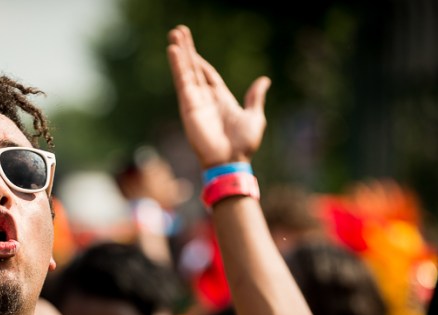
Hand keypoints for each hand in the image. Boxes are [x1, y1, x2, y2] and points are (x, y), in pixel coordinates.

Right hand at [166, 25, 270, 167]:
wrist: (232, 160)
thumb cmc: (244, 144)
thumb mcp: (255, 116)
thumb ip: (255, 97)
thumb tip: (264, 81)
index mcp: (221, 99)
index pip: (207, 74)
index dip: (199, 60)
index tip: (190, 45)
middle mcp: (205, 98)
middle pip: (194, 69)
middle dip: (187, 51)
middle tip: (178, 31)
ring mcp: (196, 101)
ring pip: (186, 72)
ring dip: (180, 53)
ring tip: (174, 35)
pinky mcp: (189, 106)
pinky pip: (183, 82)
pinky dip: (178, 66)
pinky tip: (173, 51)